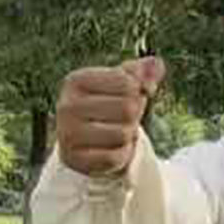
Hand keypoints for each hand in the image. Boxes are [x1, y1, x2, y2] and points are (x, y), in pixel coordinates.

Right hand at [55, 55, 165, 177]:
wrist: (86, 143)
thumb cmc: (108, 107)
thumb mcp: (123, 85)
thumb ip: (141, 73)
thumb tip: (157, 64)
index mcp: (76, 80)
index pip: (128, 83)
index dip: (137, 92)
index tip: (126, 97)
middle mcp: (67, 105)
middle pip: (128, 109)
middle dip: (134, 116)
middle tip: (121, 119)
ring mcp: (68, 133)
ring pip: (123, 134)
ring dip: (128, 136)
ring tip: (116, 133)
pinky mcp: (75, 159)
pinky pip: (116, 157)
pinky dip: (121, 155)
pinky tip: (111, 149)